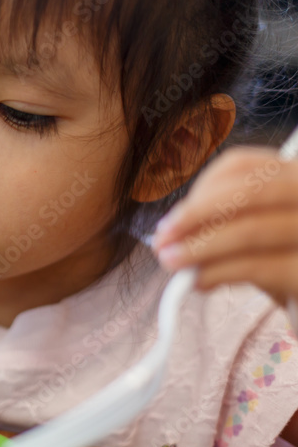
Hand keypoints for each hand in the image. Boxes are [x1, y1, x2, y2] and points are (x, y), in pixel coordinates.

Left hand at [151, 147, 297, 304]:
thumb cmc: (286, 255)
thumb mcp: (262, 227)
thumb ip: (228, 220)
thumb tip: (177, 234)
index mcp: (294, 175)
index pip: (240, 165)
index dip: (198, 190)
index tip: (172, 217)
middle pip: (243, 192)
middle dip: (192, 217)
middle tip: (161, 241)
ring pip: (247, 230)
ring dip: (197, 248)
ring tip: (172, 262)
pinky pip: (253, 266)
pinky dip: (217, 272)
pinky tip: (200, 281)